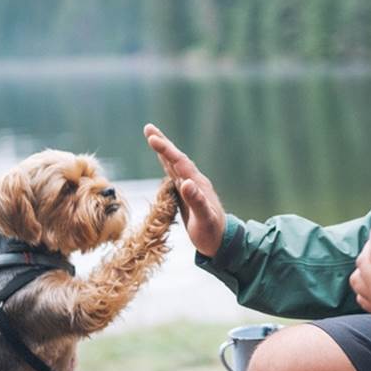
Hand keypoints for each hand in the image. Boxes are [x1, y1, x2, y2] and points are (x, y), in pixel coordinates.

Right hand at [144, 123, 226, 256]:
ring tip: (152, 137)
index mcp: (198, 184)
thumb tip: (186, 183)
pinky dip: (166, 165)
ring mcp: (190, 188)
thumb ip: (197, 201)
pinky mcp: (187, 195)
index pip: (179, 163)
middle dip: (163, 143)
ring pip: (174, 165)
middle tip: (148, 128)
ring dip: (163, 151)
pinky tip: (163, 161)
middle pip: (176, 158)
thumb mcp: (204, 219)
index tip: (152, 138)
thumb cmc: (213, 233)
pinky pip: (174, 175)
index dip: (166, 150)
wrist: (222, 242)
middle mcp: (194, 182)